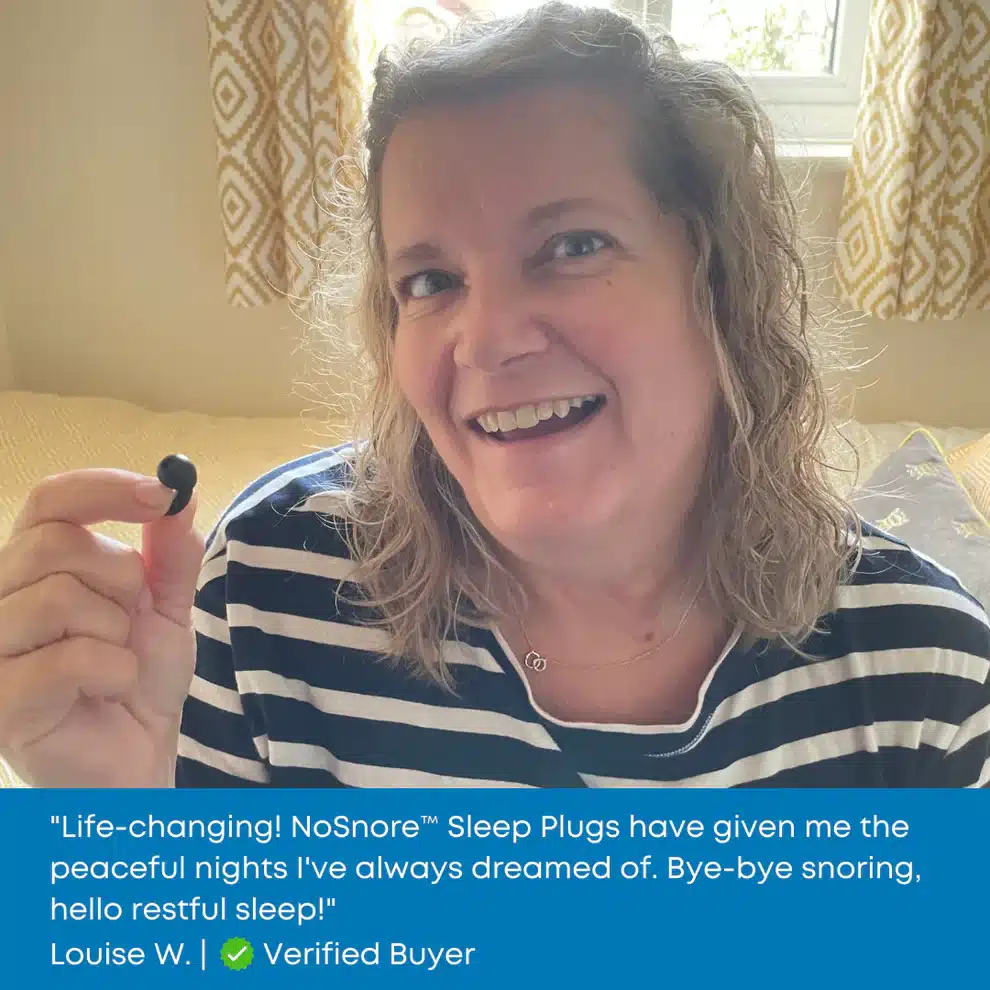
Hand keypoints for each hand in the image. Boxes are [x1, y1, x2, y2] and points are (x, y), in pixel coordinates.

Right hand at [0, 469, 204, 785]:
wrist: (140, 756)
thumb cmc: (139, 679)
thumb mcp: (165, 607)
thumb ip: (169, 554)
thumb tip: (177, 494)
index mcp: (36, 569)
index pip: (48, 500)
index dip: (103, 488)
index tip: (161, 494)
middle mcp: (1, 600)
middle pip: (54, 543)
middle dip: (120, 576)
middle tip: (132, 616)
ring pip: (60, 597)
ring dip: (116, 630)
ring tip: (116, 660)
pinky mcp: (1, 702)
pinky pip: (71, 657)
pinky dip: (114, 670)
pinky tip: (109, 689)